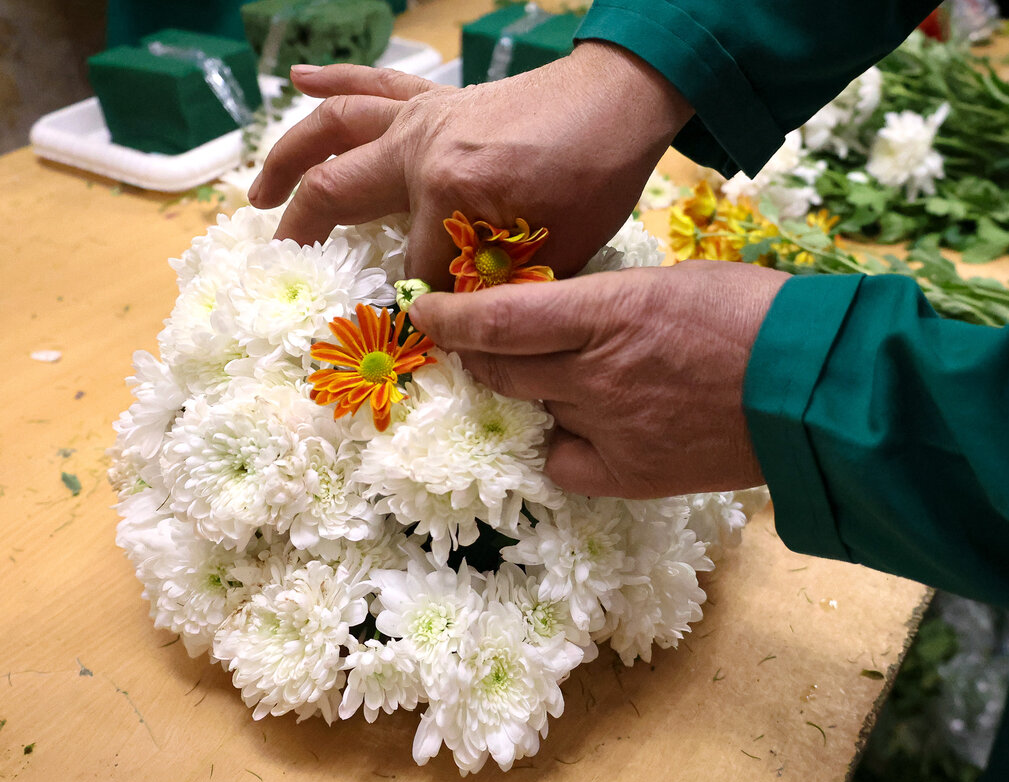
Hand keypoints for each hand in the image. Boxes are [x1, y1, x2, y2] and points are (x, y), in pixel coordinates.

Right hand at [248, 43, 692, 287]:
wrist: (617, 106)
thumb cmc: (595, 181)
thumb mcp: (554, 257)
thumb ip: (499, 294)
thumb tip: (458, 329)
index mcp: (448, 193)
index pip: (414, 272)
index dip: (413, 311)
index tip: (403, 339)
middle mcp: (420, 150)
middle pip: (337, 194)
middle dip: (305, 234)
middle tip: (282, 262)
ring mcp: (423, 118)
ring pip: (334, 129)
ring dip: (288, 158)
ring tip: (257, 192)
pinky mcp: (437, 99)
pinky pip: (372, 85)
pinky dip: (334, 81)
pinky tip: (301, 81)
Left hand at [407, 260, 790, 498]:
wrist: (814, 388)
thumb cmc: (755, 315)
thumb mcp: (671, 283)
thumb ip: (607, 304)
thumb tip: (566, 319)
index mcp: (610, 311)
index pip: (498, 318)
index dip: (450, 319)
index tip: (426, 313)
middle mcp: (597, 373)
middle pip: (502, 368)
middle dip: (480, 355)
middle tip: (478, 345)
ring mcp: (611, 428)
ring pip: (534, 411)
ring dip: (530, 393)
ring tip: (562, 380)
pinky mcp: (631, 475)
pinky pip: (563, 464)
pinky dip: (561, 445)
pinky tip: (586, 429)